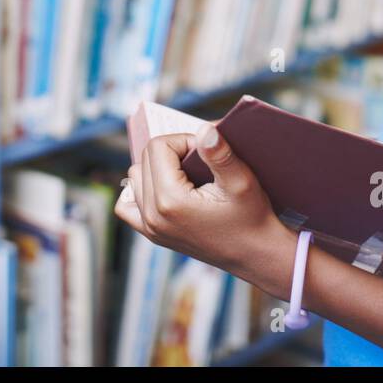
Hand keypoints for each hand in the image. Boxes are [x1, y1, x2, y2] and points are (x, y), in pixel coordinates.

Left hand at [114, 123, 297, 291]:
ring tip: (185, 174)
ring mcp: (150, 228)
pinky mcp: (152, 235)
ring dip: (157, 168)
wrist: (255, 254)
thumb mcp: (241, 181)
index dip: (183, 140)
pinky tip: (163, 189)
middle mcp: (153, 216)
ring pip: (135, 177)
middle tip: (199, 161)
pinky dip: (141, 191)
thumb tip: (204, 129)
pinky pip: (128, 205)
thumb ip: (220, 154)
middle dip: (172, 152)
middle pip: (144, 159)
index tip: (204, 152)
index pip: (158, 146)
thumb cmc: (252, 217)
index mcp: (170, 200)